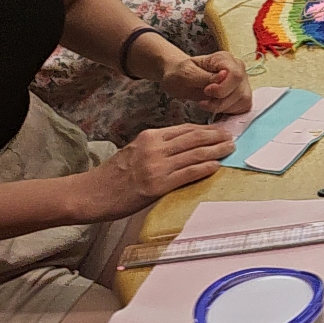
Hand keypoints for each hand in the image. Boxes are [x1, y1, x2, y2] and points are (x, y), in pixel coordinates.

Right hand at [78, 124, 235, 220]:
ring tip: (230, 149)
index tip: (220, 130)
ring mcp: (156, 166)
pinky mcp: (157, 185)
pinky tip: (216, 166)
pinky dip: (205, 168)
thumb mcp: (134, 151)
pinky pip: (187, 174)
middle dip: (216, 136)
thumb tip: (183, 146)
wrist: (91, 193)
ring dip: (216, 151)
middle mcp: (154, 147)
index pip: (185, 129)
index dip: (206, 129)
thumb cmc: (113, 175)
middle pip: (194, 138)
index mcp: (150, 136)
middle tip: (232, 136)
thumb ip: (157, 146)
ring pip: (195, 154)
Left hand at [159, 50, 252, 113]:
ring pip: (243, 100)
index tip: (206, 91)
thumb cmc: (180, 74)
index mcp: (224, 58)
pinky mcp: (242, 95)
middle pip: (240, 91)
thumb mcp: (186, 74)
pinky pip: (244, 107)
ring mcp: (242, 81)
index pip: (236, 75)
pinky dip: (230, 111)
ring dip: (223, 107)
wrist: (180, 79)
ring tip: (208, 103)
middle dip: (220, 101)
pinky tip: (216, 106)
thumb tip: (223, 75)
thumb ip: (204, 76)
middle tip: (203, 100)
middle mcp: (238, 68)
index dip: (222, 88)